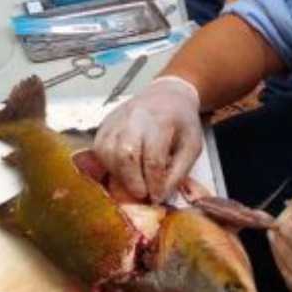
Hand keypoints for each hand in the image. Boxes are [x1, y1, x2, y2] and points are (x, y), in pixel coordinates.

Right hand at [94, 75, 203, 202]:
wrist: (167, 94)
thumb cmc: (181, 121)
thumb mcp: (192, 145)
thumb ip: (178, 172)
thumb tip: (160, 196)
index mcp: (161, 121)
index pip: (153, 158)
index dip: (154, 182)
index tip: (157, 197)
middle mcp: (134, 118)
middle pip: (124, 154)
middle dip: (132, 180)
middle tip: (142, 195)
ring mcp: (116, 119)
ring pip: (107, 152)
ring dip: (118, 174)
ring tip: (132, 183)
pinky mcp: (105, 124)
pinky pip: (99, 149)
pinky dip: (107, 165)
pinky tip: (121, 171)